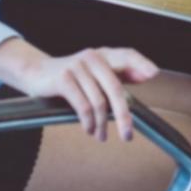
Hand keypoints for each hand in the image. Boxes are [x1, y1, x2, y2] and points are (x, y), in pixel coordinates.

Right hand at [0, 38, 158, 141]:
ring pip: (98, 102)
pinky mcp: (63, 78)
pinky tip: (89, 129)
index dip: (141, 63)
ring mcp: (77, 66)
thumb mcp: (95, 73)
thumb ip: (120, 74)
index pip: (127, 54)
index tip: (154, 74)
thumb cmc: (71, 76)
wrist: (35, 72)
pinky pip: (83, 105)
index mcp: (104, 55)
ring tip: (101, 136)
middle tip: (127, 135)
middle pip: (115, 88)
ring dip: (101, 124)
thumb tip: (149, 74)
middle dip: (123, 115)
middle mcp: (92, 57)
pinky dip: (88, 122)